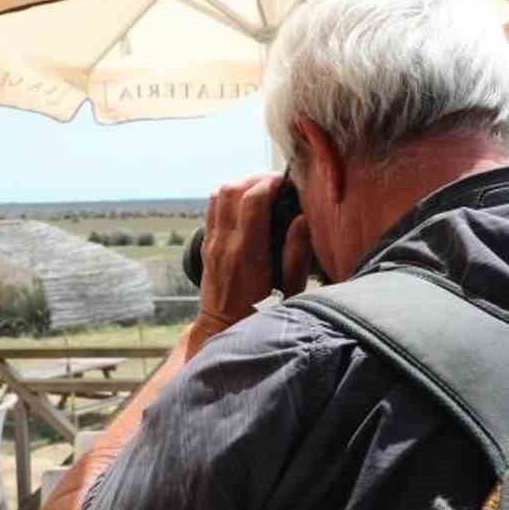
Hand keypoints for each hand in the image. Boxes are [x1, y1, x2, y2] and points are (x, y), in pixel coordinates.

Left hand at [190, 174, 312, 350]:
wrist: (222, 331)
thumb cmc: (261, 315)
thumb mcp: (289, 292)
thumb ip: (296, 255)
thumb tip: (301, 220)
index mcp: (248, 254)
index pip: (253, 201)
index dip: (271, 183)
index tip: (288, 184)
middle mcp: (226, 244)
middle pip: (231, 189)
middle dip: (256, 178)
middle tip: (277, 183)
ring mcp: (212, 243)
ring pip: (218, 193)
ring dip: (241, 184)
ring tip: (262, 190)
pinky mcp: (207, 245)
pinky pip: (212, 207)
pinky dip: (229, 196)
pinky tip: (245, 204)